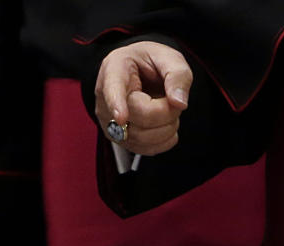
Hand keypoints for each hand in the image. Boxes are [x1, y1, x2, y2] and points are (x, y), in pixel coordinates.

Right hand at [94, 41, 192, 155]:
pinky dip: (164, 140)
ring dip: (167, 127)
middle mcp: (105, 98)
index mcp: (115, 70)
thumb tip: (179, 103)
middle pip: (140, 117)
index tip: (121, 116)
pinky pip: (146, 149)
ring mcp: (110, 122)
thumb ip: (178, 75)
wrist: (140, 74)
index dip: (117, 104)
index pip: (113, 89)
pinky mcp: (120, 139)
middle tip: (172, 98)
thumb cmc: (150, 63)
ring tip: (167, 109)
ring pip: (143, 138)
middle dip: (167, 112)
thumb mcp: (169, 58)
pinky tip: (164, 124)